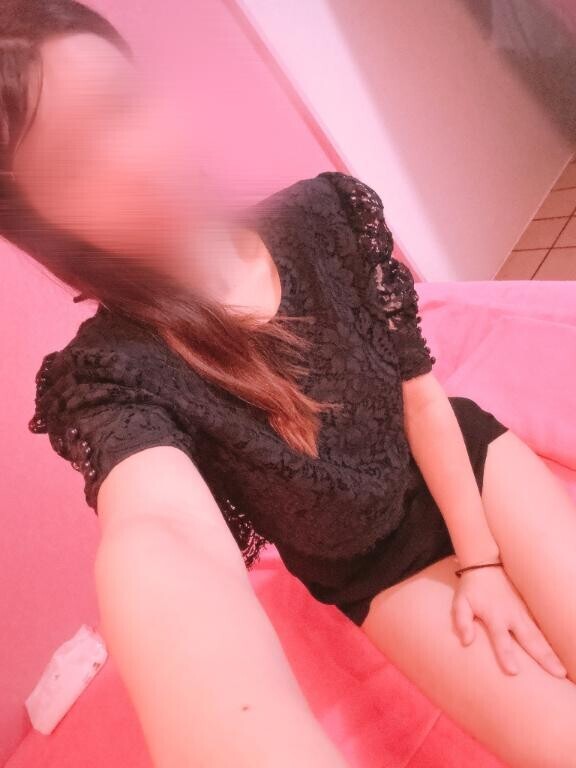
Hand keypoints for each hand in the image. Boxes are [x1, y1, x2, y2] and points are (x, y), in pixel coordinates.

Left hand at [451, 565, 566, 677]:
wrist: (485, 564)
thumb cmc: (472, 588)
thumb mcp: (460, 602)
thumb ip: (461, 621)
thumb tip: (466, 642)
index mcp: (495, 616)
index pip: (501, 639)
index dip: (506, 655)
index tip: (514, 672)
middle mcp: (513, 615)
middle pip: (530, 639)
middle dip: (544, 657)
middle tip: (558, 674)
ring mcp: (523, 611)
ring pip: (540, 635)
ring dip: (552, 652)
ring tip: (562, 670)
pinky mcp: (528, 608)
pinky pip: (542, 627)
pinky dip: (551, 640)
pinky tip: (559, 654)